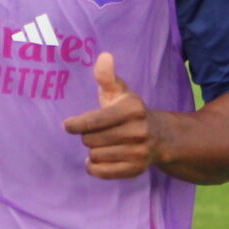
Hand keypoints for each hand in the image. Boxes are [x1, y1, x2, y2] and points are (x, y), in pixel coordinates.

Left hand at [61, 51, 163, 179]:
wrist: (160, 136)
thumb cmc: (129, 112)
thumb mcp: (119, 92)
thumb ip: (107, 76)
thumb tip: (103, 56)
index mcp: (132, 109)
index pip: (94, 121)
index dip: (76, 124)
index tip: (68, 125)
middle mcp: (138, 131)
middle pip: (90, 139)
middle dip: (87, 136)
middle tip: (95, 132)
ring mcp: (139, 152)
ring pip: (94, 155)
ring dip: (92, 150)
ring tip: (102, 144)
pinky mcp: (136, 169)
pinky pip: (102, 172)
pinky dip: (94, 167)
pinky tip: (97, 159)